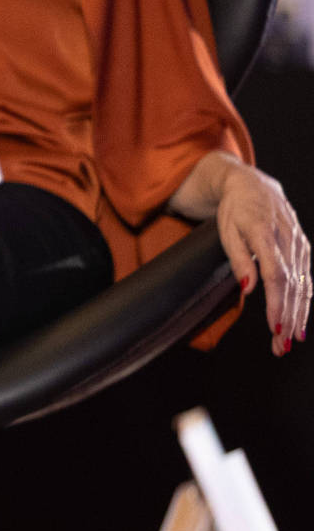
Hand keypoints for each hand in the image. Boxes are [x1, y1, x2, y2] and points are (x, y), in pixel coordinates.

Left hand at [216, 164, 309, 354]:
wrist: (253, 185)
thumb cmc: (234, 210)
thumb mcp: (226, 231)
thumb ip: (238, 259)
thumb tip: (248, 289)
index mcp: (265, 233)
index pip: (276, 275)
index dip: (277, 303)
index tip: (275, 326)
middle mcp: (288, 239)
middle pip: (293, 285)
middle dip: (289, 317)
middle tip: (281, 345)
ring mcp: (300, 243)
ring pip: (304, 284)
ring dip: (298, 314)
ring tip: (289, 340)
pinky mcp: (304, 248)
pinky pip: (307, 278)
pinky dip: (304, 301)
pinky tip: (299, 319)